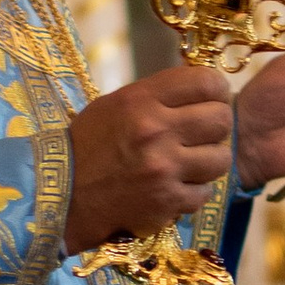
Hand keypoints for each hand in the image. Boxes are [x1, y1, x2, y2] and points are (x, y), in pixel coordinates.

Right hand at [64, 65, 233, 250]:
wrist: (63, 194)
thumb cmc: (90, 145)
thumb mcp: (117, 105)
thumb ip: (158, 95)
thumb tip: (204, 88)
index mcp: (141, 100)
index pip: (207, 82)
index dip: (217, 89)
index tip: (213, 98)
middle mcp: (155, 131)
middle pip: (221, 119)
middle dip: (216, 126)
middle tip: (203, 132)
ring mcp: (164, 169)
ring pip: (221, 159)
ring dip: (209, 161)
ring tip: (190, 162)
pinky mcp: (167, 201)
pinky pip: (205, 192)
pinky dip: (193, 191)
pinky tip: (175, 186)